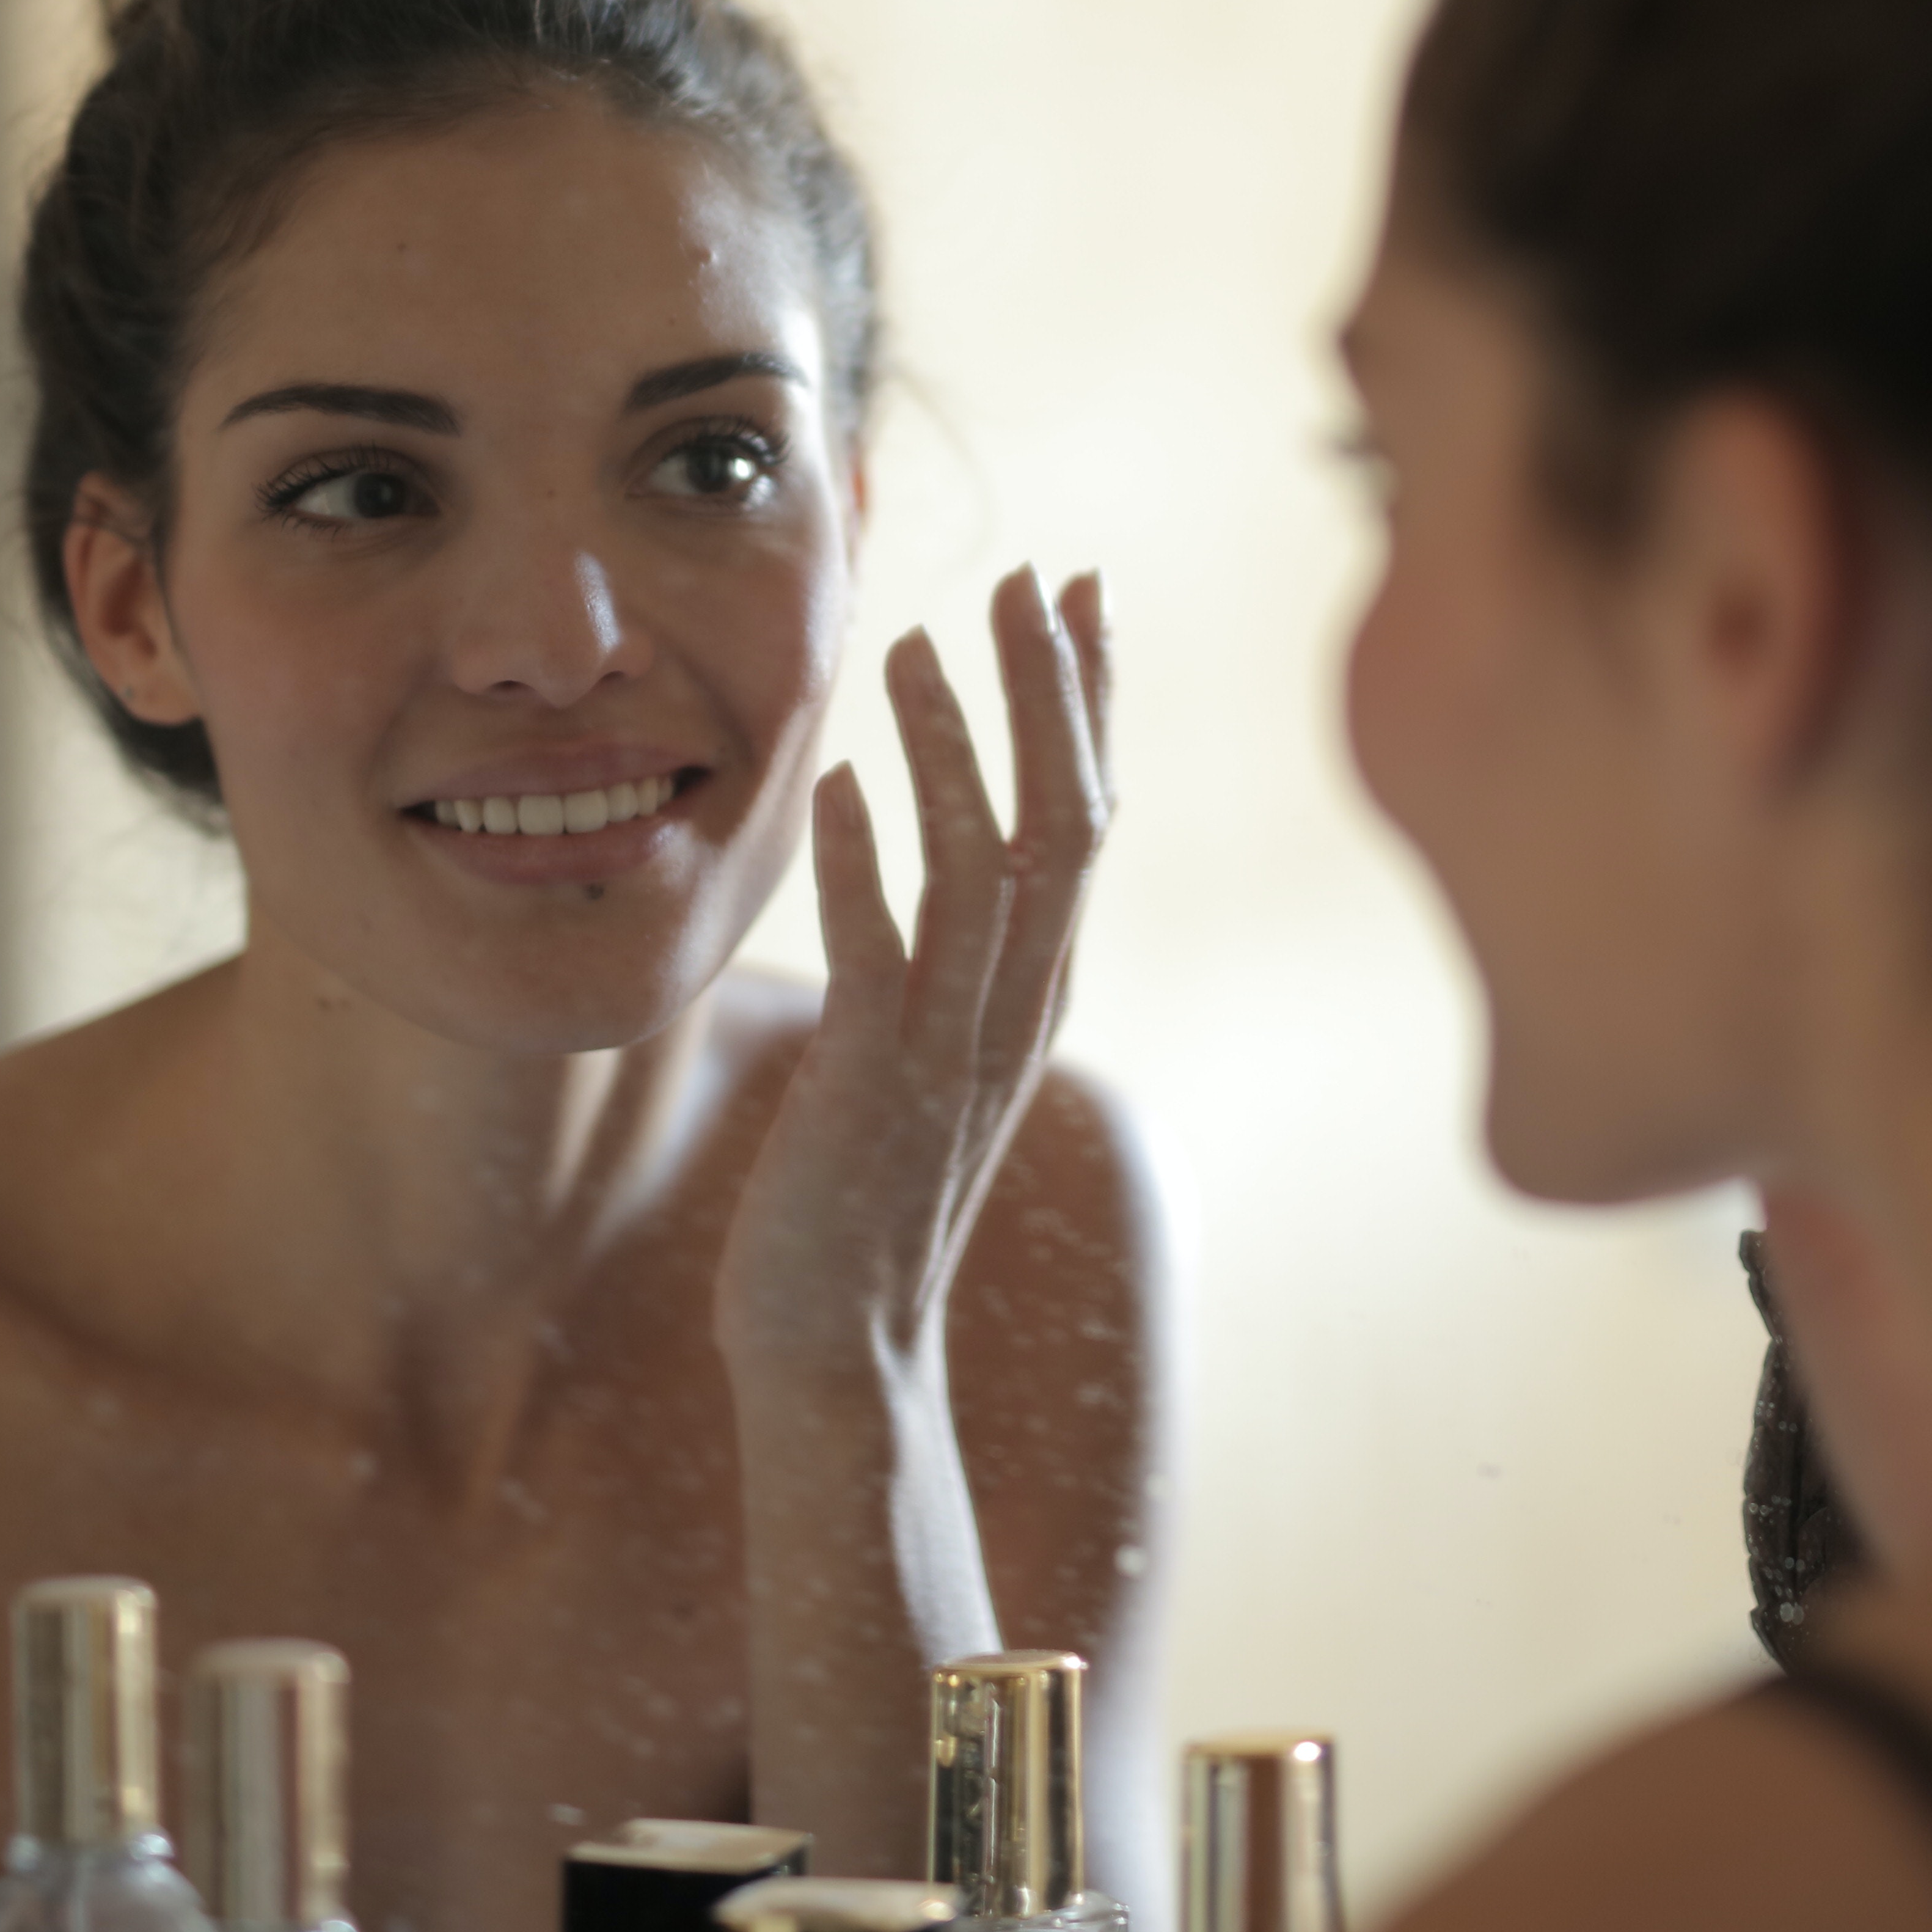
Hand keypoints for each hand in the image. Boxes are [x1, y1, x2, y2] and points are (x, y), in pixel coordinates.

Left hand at [718, 567, 1115, 1387]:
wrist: (842, 1349)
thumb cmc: (870, 1193)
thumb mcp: (938, 1055)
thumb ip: (958, 957)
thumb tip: (963, 845)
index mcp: (1036, 991)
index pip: (1088, 815)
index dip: (1090, 702)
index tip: (1078, 595)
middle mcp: (1015, 1010)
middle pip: (1064, 823)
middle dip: (1052, 696)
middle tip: (1030, 582)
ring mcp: (952, 1050)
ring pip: (981, 872)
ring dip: (955, 751)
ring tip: (919, 648)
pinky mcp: (873, 1085)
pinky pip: (879, 953)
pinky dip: (865, 861)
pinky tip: (841, 780)